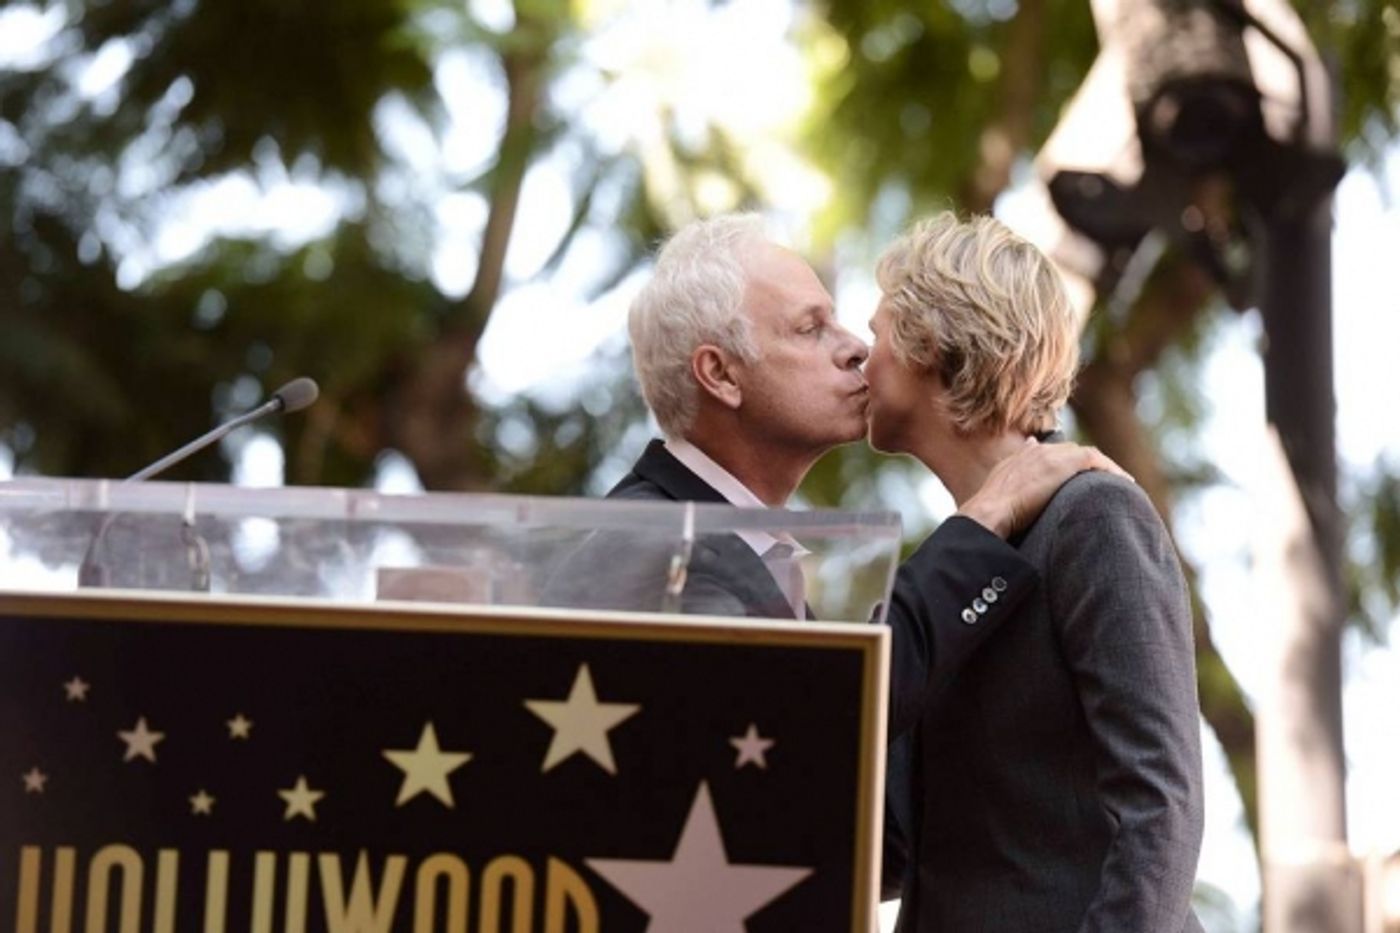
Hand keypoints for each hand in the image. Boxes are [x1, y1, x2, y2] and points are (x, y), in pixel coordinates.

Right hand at [956, 437, 1130, 538]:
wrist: (990, 513)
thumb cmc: (990, 516)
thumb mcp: (996, 501)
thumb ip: (1006, 494)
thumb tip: (1006, 506)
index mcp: (1018, 459)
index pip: (1047, 453)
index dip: (1065, 463)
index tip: (1077, 476)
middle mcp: (1035, 452)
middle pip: (1069, 452)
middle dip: (1087, 465)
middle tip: (1103, 483)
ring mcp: (1050, 455)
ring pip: (1086, 454)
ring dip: (1103, 468)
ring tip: (1119, 483)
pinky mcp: (1064, 462)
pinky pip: (1096, 460)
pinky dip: (1111, 469)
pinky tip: (1124, 483)